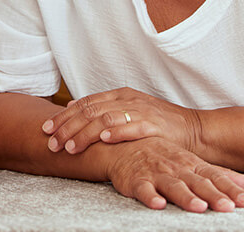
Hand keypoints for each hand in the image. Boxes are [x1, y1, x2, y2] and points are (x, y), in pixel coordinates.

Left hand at [42, 87, 199, 154]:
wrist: (194, 130)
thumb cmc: (157, 123)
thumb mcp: (127, 111)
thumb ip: (102, 109)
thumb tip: (71, 108)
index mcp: (118, 95)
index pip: (83, 103)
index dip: (63, 116)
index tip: (45, 128)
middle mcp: (126, 100)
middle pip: (89, 112)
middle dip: (66, 127)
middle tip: (51, 141)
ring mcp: (140, 111)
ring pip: (105, 119)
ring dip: (84, 134)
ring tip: (70, 147)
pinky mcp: (155, 125)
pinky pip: (132, 127)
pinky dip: (116, 132)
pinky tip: (102, 140)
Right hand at [106, 137, 243, 211]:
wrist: (121, 146)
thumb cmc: (160, 156)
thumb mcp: (190, 161)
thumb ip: (218, 174)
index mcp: (191, 164)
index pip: (214, 177)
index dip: (229, 188)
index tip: (243, 201)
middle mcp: (175, 168)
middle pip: (196, 183)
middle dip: (212, 194)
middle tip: (226, 206)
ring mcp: (155, 173)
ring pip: (172, 186)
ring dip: (185, 196)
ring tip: (198, 206)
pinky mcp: (135, 180)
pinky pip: (143, 189)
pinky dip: (150, 196)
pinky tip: (157, 203)